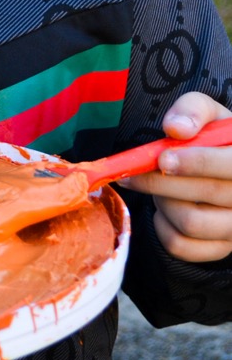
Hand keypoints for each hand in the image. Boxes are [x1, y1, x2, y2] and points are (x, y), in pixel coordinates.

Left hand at [123, 93, 231, 262]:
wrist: (215, 166)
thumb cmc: (211, 136)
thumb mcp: (206, 113)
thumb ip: (193, 111)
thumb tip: (175, 129)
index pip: (229, 166)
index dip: (196, 163)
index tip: (163, 157)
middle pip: (205, 194)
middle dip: (161, 180)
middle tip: (136, 171)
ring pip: (190, 223)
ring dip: (162, 201)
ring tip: (159, 186)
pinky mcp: (219, 248)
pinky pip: (180, 245)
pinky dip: (161, 226)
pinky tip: (163, 208)